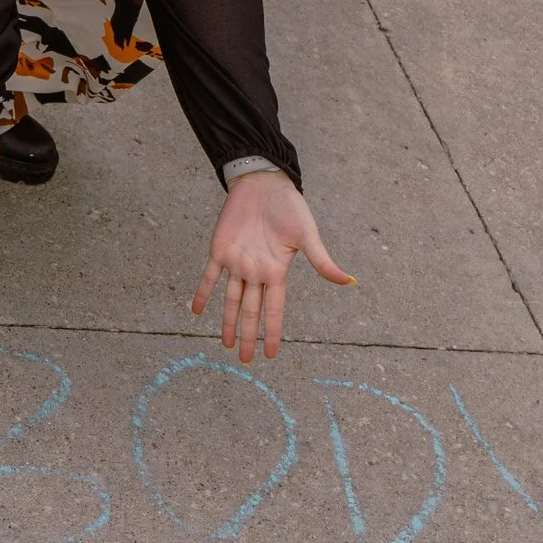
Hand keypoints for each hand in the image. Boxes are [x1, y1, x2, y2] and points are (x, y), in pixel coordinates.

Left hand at [191, 169, 352, 361]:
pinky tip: (195, 310)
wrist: (264, 182)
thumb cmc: (290, 207)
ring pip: (230, 300)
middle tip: (244, 360)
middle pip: (250, 311)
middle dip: (247, 336)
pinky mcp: (220, 249)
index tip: (271, 355)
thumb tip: (347, 281)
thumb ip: (321, 261)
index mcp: (277, 272)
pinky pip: (209, 276)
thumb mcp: (308, 236)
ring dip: (226, 322)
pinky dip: (202, 293)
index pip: (274, 310)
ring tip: (225, 343)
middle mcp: (256, 272)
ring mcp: (237, 262)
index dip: (272, 333)